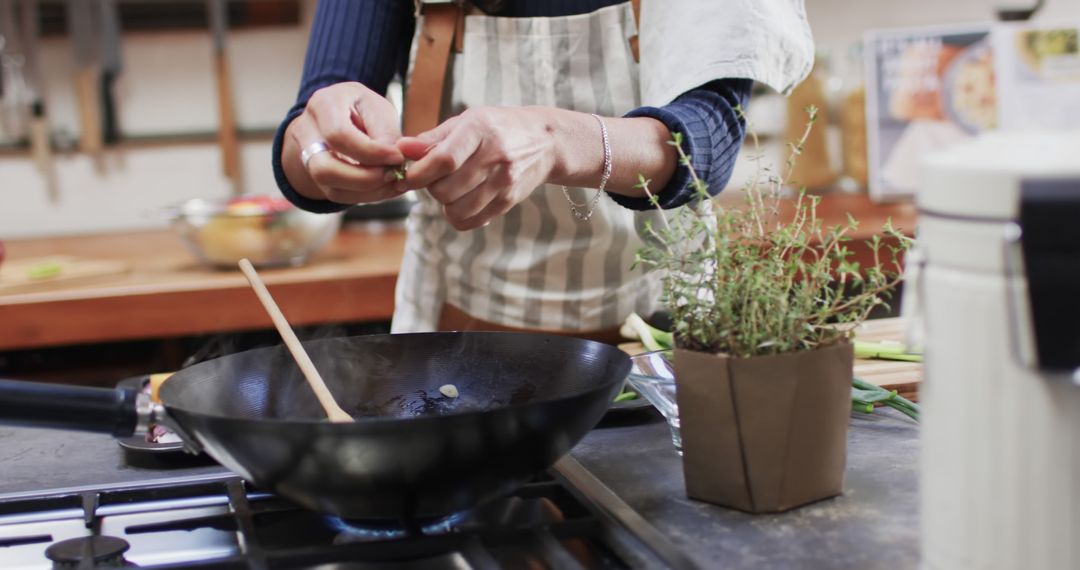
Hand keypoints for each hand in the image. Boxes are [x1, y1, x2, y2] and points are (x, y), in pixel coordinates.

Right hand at [283, 82, 405, 203]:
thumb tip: (393, 162)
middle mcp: (306, 132)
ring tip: (392, 182)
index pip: (339, 136)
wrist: (340, 115)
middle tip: (393, 174)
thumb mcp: (377, 107)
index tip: (398, 157)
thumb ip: (386, 132)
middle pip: (324, 168)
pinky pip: (339, 195)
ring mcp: (306, 157)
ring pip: (330, 188)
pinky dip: (366, 196)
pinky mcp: (316, 178)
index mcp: (323, 104)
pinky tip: (385, 187)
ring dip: (368, 191)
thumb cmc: (362, 109)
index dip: (371, 152)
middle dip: (365, 178)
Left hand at [397, 106, 556, 230]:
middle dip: (430, 188)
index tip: (407, 178)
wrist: (544, 142)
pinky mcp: (509, 200)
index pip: (444, 160)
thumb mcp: (466, 122)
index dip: (419, 173)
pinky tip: (461, 202)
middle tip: (434, 178)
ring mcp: (504, 182)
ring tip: (449, 189)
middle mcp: (495, 157)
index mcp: (480, 130)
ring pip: (457, 209)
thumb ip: (432, 139)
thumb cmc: (496, 128)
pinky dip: (458, 216)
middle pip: (446, 189)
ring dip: (444, 204)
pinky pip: (472, 221)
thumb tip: (400, 149)